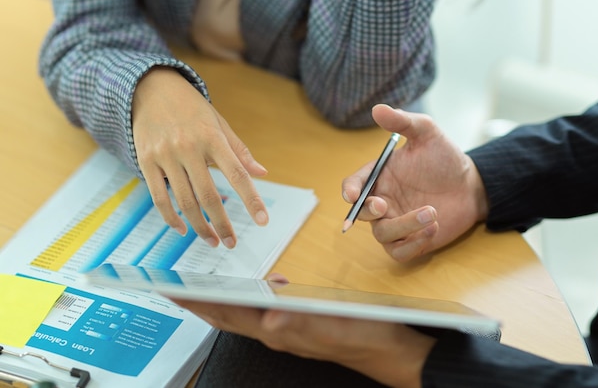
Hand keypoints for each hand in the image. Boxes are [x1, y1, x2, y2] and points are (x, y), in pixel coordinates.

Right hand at [131, 68, 268, 247]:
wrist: (150, 88)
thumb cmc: (191, 108)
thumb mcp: (218, 123)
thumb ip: (239, 151)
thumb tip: (261, 173)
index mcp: (212, 137)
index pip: (237, 174)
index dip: (251, 200)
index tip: (263, 221)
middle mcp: (189, 147)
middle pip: (209, 195)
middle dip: (222, 224)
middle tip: (231, 242)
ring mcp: (165, 155)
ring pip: (184, 201)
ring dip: (199, 227)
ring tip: (212, 241)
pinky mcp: (145, 161)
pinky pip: (159, 197)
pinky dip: (171, 218)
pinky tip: (183, 229)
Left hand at [173, 274, 434, 387]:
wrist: (388, 350)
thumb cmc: (363, 335)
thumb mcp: (333, 325)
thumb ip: (300, 322)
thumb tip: (270, 318)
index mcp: (277, 330)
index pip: (226, 314)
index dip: (197, 302)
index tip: (168, 289)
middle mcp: (276, 331)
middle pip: (228, 315)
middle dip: (198, 301)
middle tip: (171, 287)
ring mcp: (287, 329)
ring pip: (243, 313)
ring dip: (219, 300)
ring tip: (201, 289)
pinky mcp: (300, 323)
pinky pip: (264, 310)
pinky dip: (251, 297)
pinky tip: (262, 287)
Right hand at [342, 104, 488, 261]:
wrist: (471, 184)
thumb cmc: (444, 158)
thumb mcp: (426, 133)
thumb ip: (403, 121)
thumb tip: (377, 109)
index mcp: (379, 177)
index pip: (353, 186)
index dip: (349, 191)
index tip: (353, 194)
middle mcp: (383, 201)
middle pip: (362, 214)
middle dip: (368, 211)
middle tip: (384, 205)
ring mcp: (396, 223)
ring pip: (383, 235)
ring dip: (404, 226)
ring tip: (433, 212)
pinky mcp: (412, 241)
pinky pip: (400, 252)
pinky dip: (414, 244)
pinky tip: (434, 228)